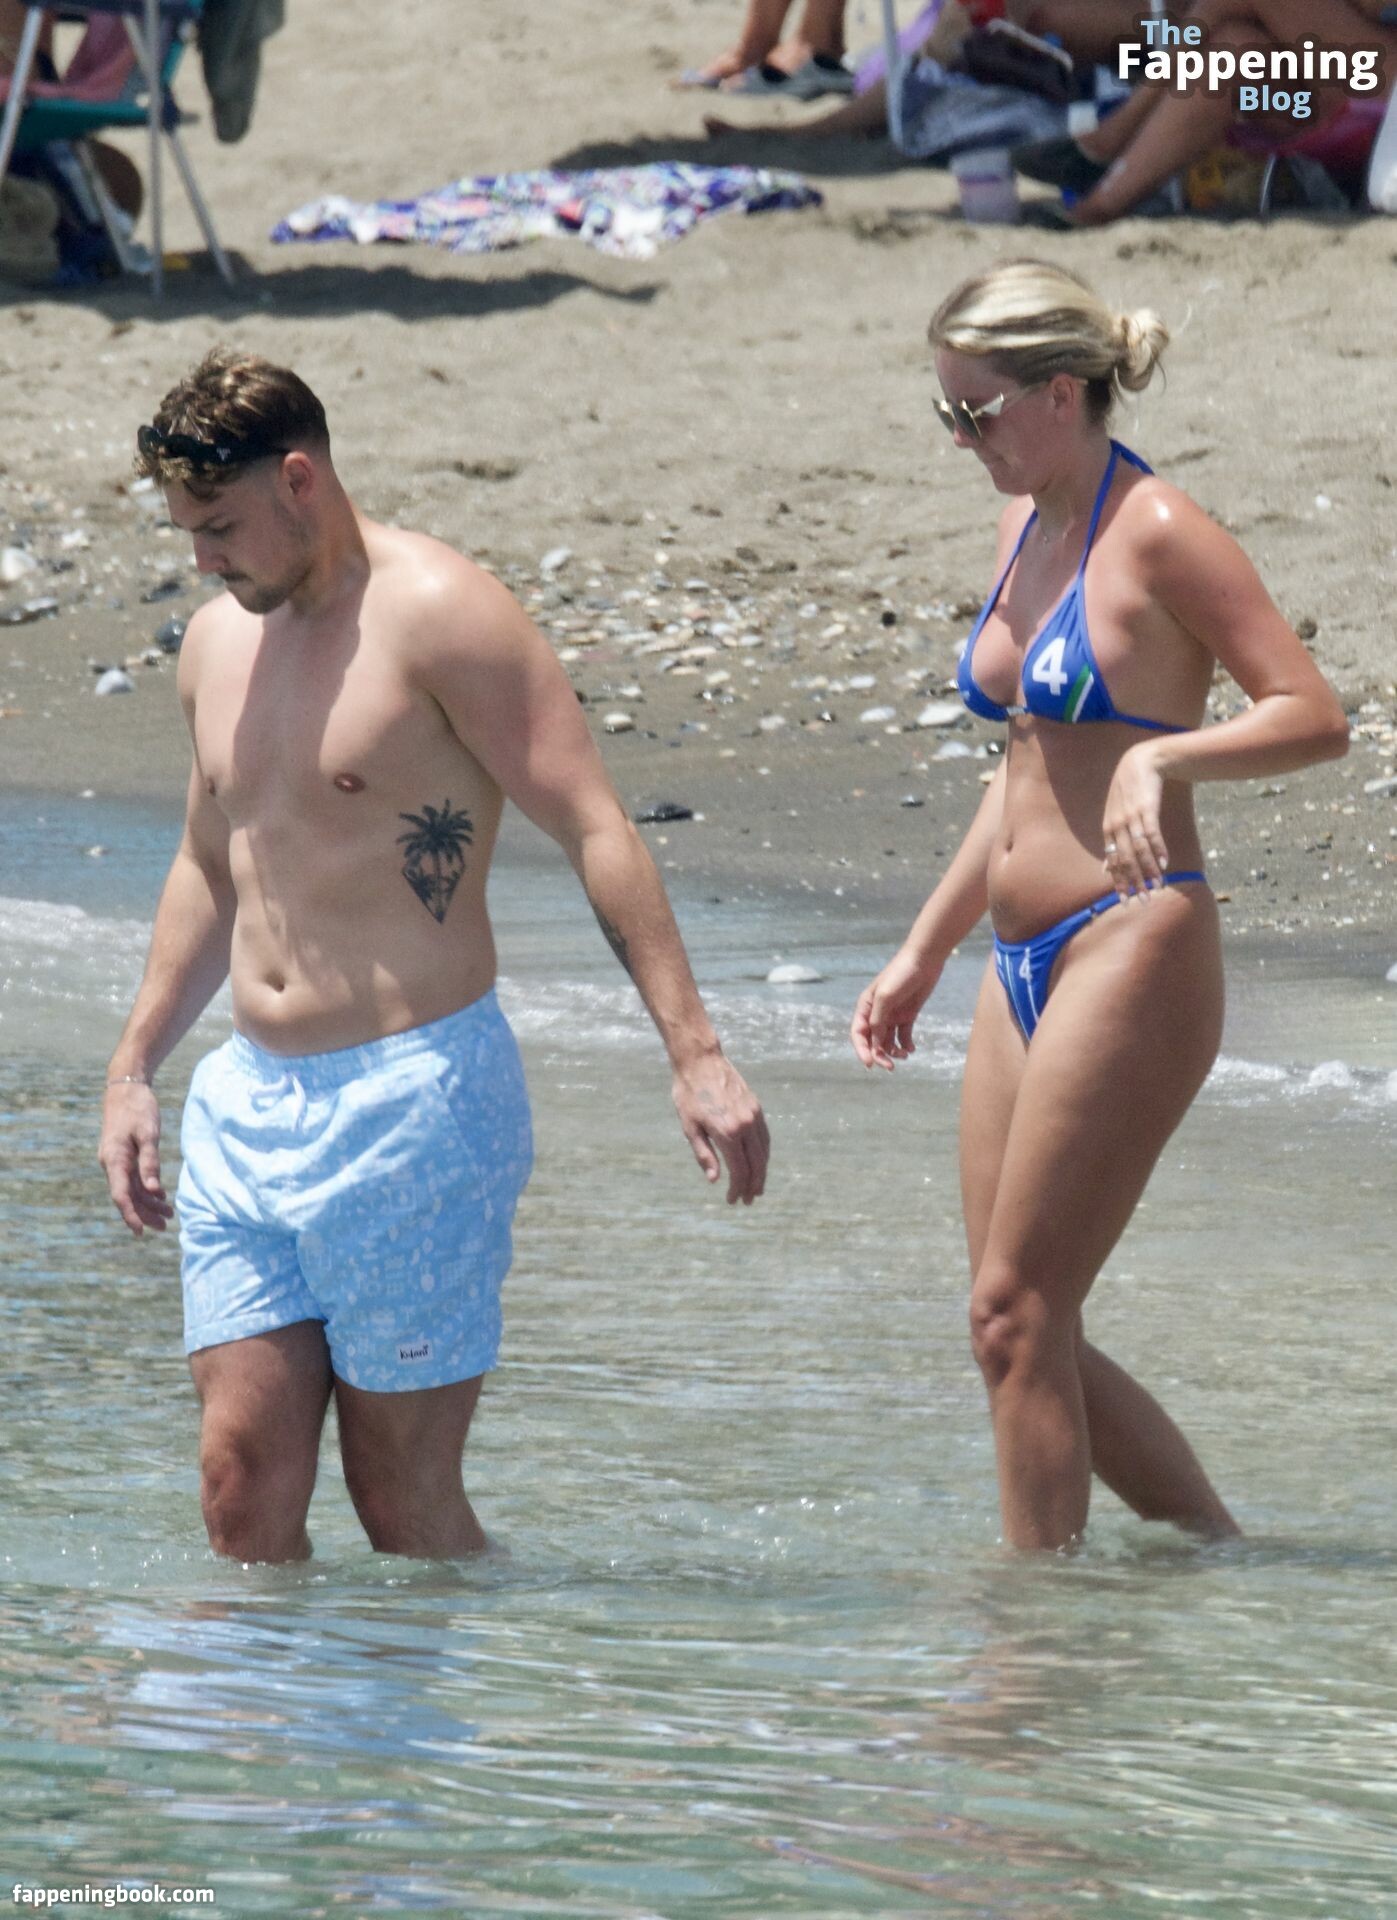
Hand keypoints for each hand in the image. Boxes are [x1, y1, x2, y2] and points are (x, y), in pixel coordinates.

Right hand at [98, 1082, 173, 1234]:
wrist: (126, 1087)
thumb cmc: (138, 1108)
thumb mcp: (148, 1133)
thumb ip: (150, 1161)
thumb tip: (152, 1190)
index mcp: (114, 1159)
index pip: (121, 1195)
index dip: (131, 1215)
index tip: (141, 1232)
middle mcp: (112, 1163)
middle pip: (127, 1196)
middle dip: (145, 1213)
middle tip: (166, 1226)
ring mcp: (117, 1159)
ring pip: (132, 1188)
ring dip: (148, 1202)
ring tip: (169, 1215)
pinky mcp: (124, 1154)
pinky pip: (134, 1177)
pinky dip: (147, 1188)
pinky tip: (161, 1196)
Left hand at [672, 1051, 768, 1204]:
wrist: (701, 1061)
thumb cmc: (689, 1094)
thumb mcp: (689, 1127)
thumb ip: (704, 1155)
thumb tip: (715, 1180)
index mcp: (727, 1133)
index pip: (739, 1170)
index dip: (737, 1188)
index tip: (732, 1200)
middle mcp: (745, 1125)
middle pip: (756, 1164)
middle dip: (753, 1185)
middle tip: (748, 1200)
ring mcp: (754, 1116)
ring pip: (763, 1151)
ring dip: (761, 1172)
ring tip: (756, 1186)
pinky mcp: (756, 1108)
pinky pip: (764, 1137)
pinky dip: (763, 1154)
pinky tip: (759, 1162)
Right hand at [851, 946, 943, 1070]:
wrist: (925, 959)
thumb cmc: (901, 973)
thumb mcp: (885, 996)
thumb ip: (878, 1020)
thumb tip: (874, 1042)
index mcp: (866, 1006)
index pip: (858, 1033)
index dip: (862, 1050)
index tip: (870, 1064)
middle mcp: (877, 1013)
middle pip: (873, 1040)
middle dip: (880, 1055)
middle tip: (891, 1067)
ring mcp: (893, 1015)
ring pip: (888, 1040)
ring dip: (894, 1051)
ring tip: (905, 1055)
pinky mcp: (908, 1015)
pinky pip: (903, 1035)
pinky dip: (906, 1045)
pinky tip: (912, 1049)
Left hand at [1102, 742, 1169, 900]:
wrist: (1143, 761)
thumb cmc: (1130, 792)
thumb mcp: (1115, 816)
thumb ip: (1112, 843)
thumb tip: (1104, 870)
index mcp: (1109, 830)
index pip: (1113, 862)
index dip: (1119, 882)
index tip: (1125, 900)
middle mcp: (1117, 826)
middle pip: (1125, 860)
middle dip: (1134, 882)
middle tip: (1142, 901)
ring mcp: (1131, 818)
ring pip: (1139, 851)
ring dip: (1149, 871)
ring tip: (1158, 886)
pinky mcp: (1147, 809)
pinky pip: (1152, 835)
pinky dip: (1158, 850)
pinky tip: (1165, 864)